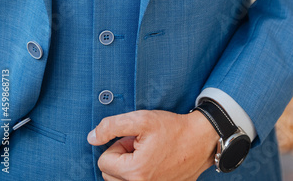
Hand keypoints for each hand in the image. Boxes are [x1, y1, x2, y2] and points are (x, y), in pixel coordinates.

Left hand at [87, 109, 218, 180]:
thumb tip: (92, 137)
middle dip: (122, 157)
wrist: (201, 139)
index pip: (104, 161)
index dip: (117, 145)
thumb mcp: (141, 119)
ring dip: (130, 166)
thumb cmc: (173, 128)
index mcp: (134, 172)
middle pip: (110, 174)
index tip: (134, 139)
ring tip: (148, 152)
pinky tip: (155, 162)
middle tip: (141, 145)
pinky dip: (141, 173)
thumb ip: (112, 126)